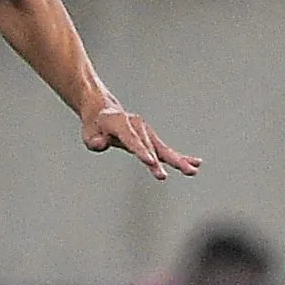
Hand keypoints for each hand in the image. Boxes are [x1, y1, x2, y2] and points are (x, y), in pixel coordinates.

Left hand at [83, 104, 200, 180]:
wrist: (103, 112)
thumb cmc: (95, 126)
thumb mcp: (88, 134)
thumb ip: (94, 141)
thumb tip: (102, 144)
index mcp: (120, 123)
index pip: (132, 140)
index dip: (141, 151)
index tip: (151, 162)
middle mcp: (137, 126)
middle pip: (151, 145)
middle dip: (163, 160)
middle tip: (173, 172)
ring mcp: (146, 132)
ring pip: (162, 149)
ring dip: (178, 160)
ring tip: (192, 170)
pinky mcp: (151, 139)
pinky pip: (166, 150)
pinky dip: (180, 157)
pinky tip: (196, 164)